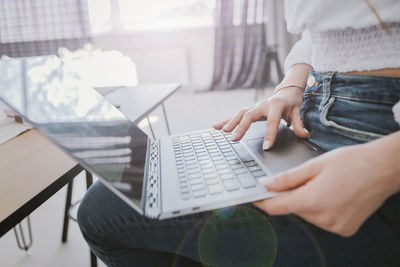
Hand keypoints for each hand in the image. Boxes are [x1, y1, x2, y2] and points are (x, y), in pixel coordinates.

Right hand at [213, 87, 308, 149]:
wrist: (286, 91)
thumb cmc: (292, 103)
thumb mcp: (298, 112)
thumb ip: (299, 124)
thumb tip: (305, 135)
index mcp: (275, 105)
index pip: (272, 121)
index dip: (270, 134)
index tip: (266, 147)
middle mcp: (262, 104)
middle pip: (249, 116)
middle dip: (241, 127)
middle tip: (235, 139)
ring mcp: (254, 106)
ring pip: (240, 114)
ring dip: (230, 123)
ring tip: (222, 132)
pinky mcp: (250, 109)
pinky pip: (236, 115)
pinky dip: (226, 121)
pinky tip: (216, 127)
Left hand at [254, 137, 399, 236]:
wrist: (384, 169)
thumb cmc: (351, 161)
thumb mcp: (314, 165)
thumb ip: (286, 178)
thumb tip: (264, 185)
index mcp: (312, 201)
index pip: (276, 207)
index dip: (261, 201)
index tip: (253, 196)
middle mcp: (322, 218)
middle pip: (293, 208)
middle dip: (290, 195)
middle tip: (301, 178)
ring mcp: (335, 226)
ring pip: (307, 214)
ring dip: (307, 201)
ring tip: (323, 183)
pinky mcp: (345, 229)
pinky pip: (322, 219)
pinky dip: (321, 208)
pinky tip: (332, 194)